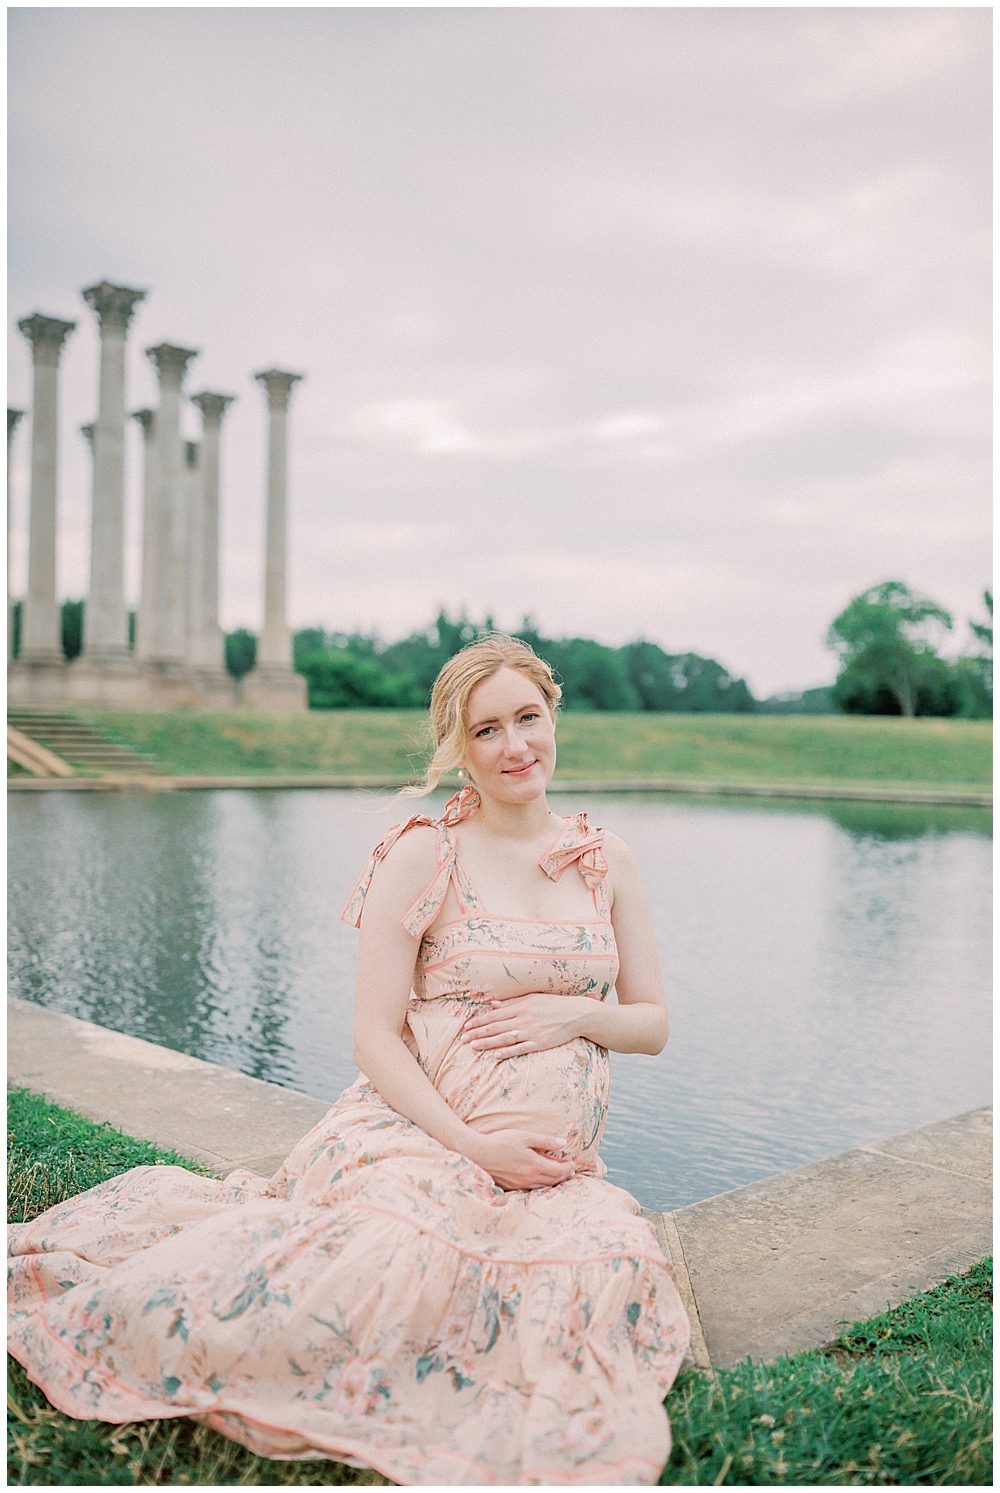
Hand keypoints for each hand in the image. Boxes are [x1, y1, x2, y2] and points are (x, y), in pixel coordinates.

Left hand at [461, 994, 588, 1059]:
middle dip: (477, 1033)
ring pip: (504, 1038)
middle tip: (462, 1039)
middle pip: (495, 1027)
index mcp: (521, 1006)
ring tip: (472, 1046)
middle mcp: (523, 1019)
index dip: (479, 1020)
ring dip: (487, 1043)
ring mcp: (531, 1032)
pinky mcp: (539, 1043)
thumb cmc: (553, 1005)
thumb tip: (492, 1003)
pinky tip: (495, 1055)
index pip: (494, 1014)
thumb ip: (512, 1002)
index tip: (466, 1026)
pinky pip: (520, 1049)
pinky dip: (507, 1052)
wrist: (576, 1014)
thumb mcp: (532, 998)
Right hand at [464, 1128, 574, 1190]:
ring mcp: (520, 1184)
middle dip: (564, 1175)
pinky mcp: (512, 1187)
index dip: (568, 1167)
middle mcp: (529, 1178)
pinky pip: (532, 1188)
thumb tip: (563, 1143)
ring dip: (554, 1181)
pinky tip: (540, 1179)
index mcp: (535, 1165)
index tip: (573, 1163)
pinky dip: (541, 1183)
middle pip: (553, 1180)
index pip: (559, 1171)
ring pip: (543, 1186)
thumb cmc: (500, 1142)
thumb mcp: (525, 1136)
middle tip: (571, 1171)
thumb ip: (545, 1141)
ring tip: (559, 1176)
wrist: (477, 1154)